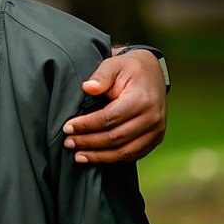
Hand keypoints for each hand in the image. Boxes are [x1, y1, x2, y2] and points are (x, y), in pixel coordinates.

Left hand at [63, 48, 166, 163]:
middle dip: (89, 142)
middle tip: (68, 142)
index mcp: (141, 99)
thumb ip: (101, 76)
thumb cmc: (128, 68)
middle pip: (116, 138)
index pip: (109, 118)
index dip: (86, 125)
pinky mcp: (156, 138)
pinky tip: (96, 157)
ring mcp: (157, 130)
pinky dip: (113, 158)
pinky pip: (134, 155)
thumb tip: (87, 88)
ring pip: (125, 152)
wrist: (151, 72)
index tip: (67, 127)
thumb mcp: (114, 64)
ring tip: (78, 155)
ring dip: (99, 156)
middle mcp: (153, 118)